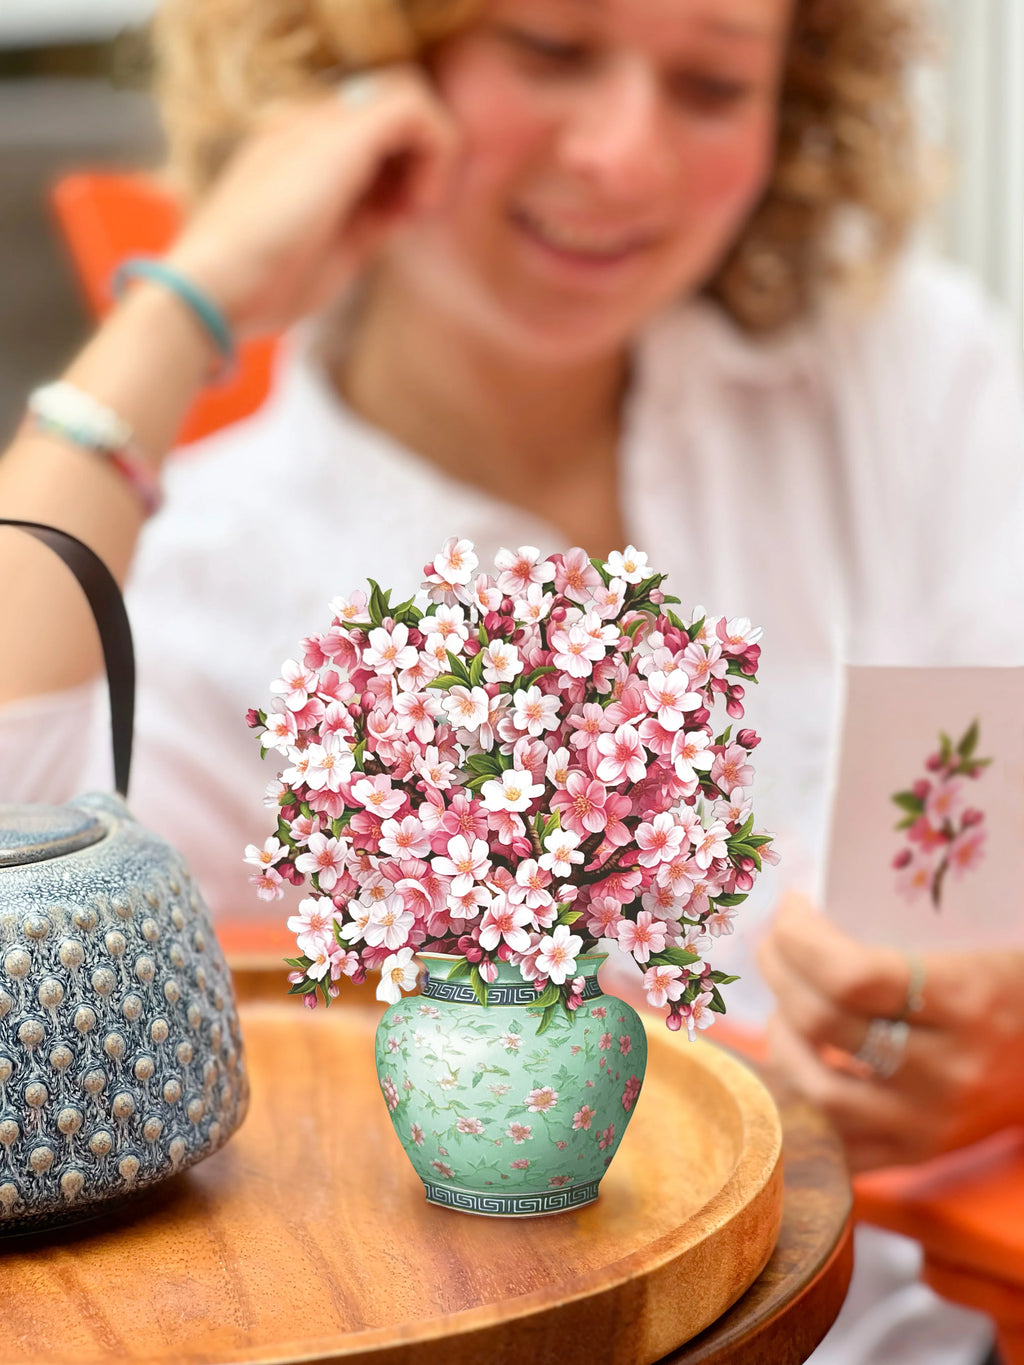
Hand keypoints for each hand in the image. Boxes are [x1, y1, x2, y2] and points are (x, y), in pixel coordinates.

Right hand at [164, 65, 458, 336]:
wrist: (216, 288)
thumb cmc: (264, 286)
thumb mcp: (333, 252)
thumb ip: (368, 222)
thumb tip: (405, 208)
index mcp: (297, 149)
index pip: (368, 133)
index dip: (401, 171)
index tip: (399, 221)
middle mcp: (307, 125)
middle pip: (389, 106)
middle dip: (420, 155)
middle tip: (415, 210)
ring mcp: (320, 122)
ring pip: (406, 94)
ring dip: (432, 150)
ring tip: (419, 206)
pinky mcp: (339, 134)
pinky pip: (415, 109)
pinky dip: (436, 151)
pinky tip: (418, 202)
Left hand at [757, 893, 1023, 1172]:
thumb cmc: (1014, 981)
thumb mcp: (977, 942)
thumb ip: (906, 926)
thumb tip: (816, 903)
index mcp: (966, 999)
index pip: (853, 975)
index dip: (801, 937)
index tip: (793, 906)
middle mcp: (948, 1068)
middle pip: (822, 1022)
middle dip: (779, 972)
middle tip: (775, 944)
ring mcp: (930, 1120)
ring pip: (817, 1090)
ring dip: (781, 1039)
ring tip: (784, 1007)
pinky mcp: (918, 1153)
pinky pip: (835, 1143)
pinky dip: (802, 1102)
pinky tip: (801, 1060)